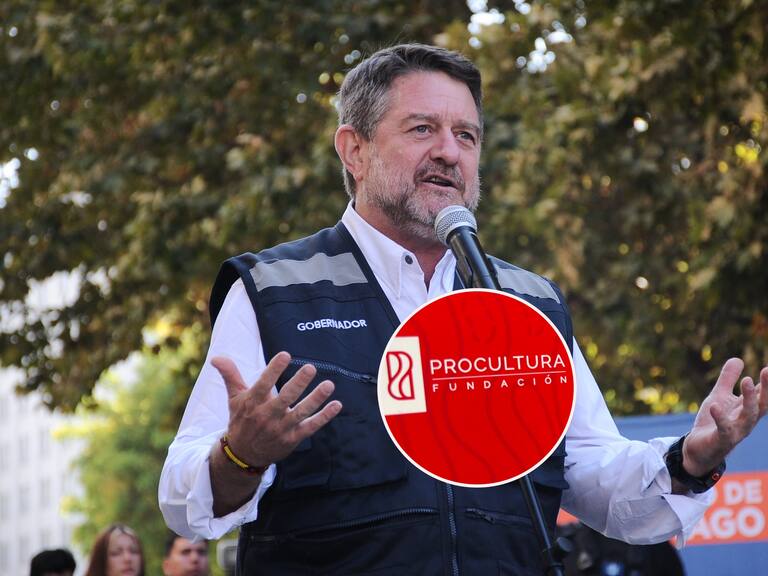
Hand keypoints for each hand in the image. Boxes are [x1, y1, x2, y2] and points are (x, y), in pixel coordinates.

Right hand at [212, 351, 342, 468]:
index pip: (263, 384)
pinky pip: (311, 426)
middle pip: (285, 398)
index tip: (285, 355)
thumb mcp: (234, 398)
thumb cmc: (241, 420)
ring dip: (316, 399)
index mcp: (252, 403)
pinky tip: (336, 405)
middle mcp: (267, 416)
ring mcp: (281, 428)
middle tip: (310, 368)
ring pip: (301, 412)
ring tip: (329, 385)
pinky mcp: (293, 438)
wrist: (243, 455)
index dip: (273, 370)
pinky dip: (324, 417)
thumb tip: (217, 357)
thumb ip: (230, 375)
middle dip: (298, 383)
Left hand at [682, 358, 767, 476]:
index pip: (761, 395)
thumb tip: (738, 359)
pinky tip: (715, 405)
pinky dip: (720, 417)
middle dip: (765, 389)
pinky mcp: (721, 440)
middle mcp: (745, 421)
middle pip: (761, 405)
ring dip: (750, 398)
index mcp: (746, 410)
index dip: (766, 383)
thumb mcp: (719, 396)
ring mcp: (735, 431)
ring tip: (747, 380)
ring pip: (748, 416)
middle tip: (767, 370)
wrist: (697, 449)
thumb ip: (727, 380)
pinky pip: (724, 428)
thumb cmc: (712, 422)